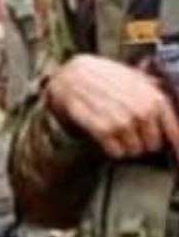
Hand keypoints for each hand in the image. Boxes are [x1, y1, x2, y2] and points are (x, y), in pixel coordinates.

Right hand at [46, 55, 178, 159]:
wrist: (69, 75)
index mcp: (155, 97)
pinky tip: (107, 139)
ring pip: (134, 150)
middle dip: (143, 144)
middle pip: (153, 145)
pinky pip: (116, 152)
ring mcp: (122, 119)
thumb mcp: (134, 77)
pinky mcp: (102, 128)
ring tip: (116, 135)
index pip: (175, 132)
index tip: (178, 161)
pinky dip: (112, 150)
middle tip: (132, 136)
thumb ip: (155, 93)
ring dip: (126, 148)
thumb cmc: (101, 76)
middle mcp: (142, 109)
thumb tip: (173, 113)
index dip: (176, 149)